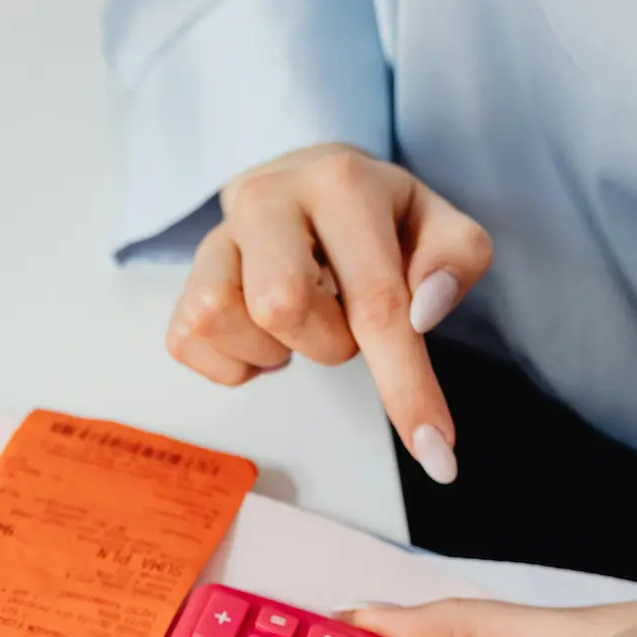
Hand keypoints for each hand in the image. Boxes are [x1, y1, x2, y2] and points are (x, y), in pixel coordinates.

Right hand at [166, 144, 493, 483]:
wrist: (299, 180)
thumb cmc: (374, 217)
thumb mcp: (434, 221)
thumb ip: (455, 259)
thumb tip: (423, 314)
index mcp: (340, 182)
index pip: (375, 300)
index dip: (407, 386)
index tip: (437, 456)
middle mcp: (266, 199)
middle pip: (282, 308)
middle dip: (328, 342)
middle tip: (344, 320)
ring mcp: (214, 239)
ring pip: (226, 323)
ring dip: (277, 350)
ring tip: (302, 323)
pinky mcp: (181, 280)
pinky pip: (190, 344)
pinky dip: (237, 362)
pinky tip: (263, 335)